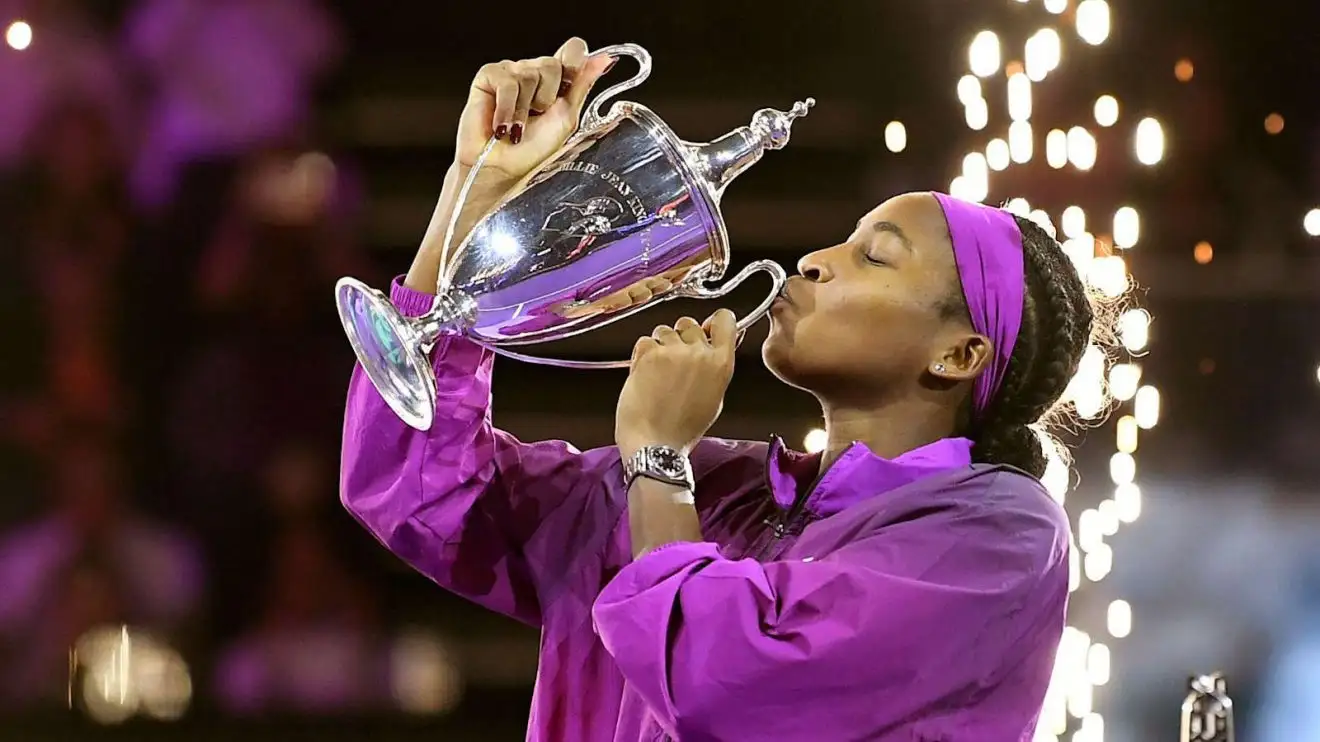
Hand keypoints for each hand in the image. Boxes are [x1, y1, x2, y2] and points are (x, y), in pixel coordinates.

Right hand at [456, 37, 614, 182]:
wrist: (502, 169)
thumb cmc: (533, 151)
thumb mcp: (567, 118)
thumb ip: (583, 85)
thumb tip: (605, 60)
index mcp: (556, 81)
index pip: (572, 50)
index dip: (574, 64)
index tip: (568, 88)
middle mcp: (534, 71)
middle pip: (552, 64)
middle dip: (547, 98)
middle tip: (536, 117)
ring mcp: (511, 72)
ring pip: (529, 74)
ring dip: (525, 110)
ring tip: (517, 128)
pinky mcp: (489, 77)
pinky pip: (506, 82)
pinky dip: (507, 109)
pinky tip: (502, 126)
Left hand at [615, 310, 737, 457]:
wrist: (656, 444)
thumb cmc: (684, 429)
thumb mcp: (714, 397)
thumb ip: (715, 367)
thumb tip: (714, 344)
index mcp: (721, 363)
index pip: (724, 320)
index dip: (714, 322)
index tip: (707, 328)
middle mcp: (699, 353)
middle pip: (689, 323)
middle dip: (680, 338)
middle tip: (674, 362)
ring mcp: (673, 352)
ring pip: (664, 330)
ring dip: (659, 346)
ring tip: (657, 373)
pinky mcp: (648, 355)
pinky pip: (644, 341)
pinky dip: (642, 355)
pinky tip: (644, 375)